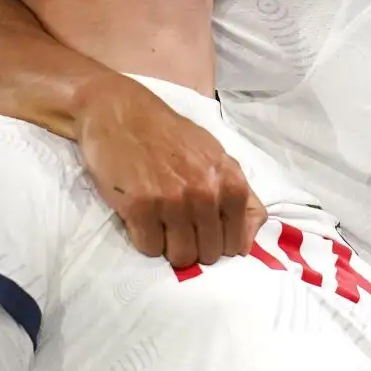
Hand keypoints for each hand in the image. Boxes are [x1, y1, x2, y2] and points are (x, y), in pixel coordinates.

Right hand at [73, 74, 265, 265]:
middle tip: (179, 225)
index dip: (222, 243)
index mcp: (230, 181)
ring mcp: (174, 200)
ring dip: (170, 246)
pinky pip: (150, 248)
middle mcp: (206, 192)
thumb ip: (239, 195)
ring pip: (181, 257)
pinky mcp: (141, 206)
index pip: (239, 241)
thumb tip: (250, 237)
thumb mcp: (216, 156)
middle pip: (209, 254)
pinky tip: (142, 217)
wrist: (121, 113)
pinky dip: (145, 239)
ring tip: (161, 221)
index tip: (207, 233)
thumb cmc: (170, 136)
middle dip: (195, 246)